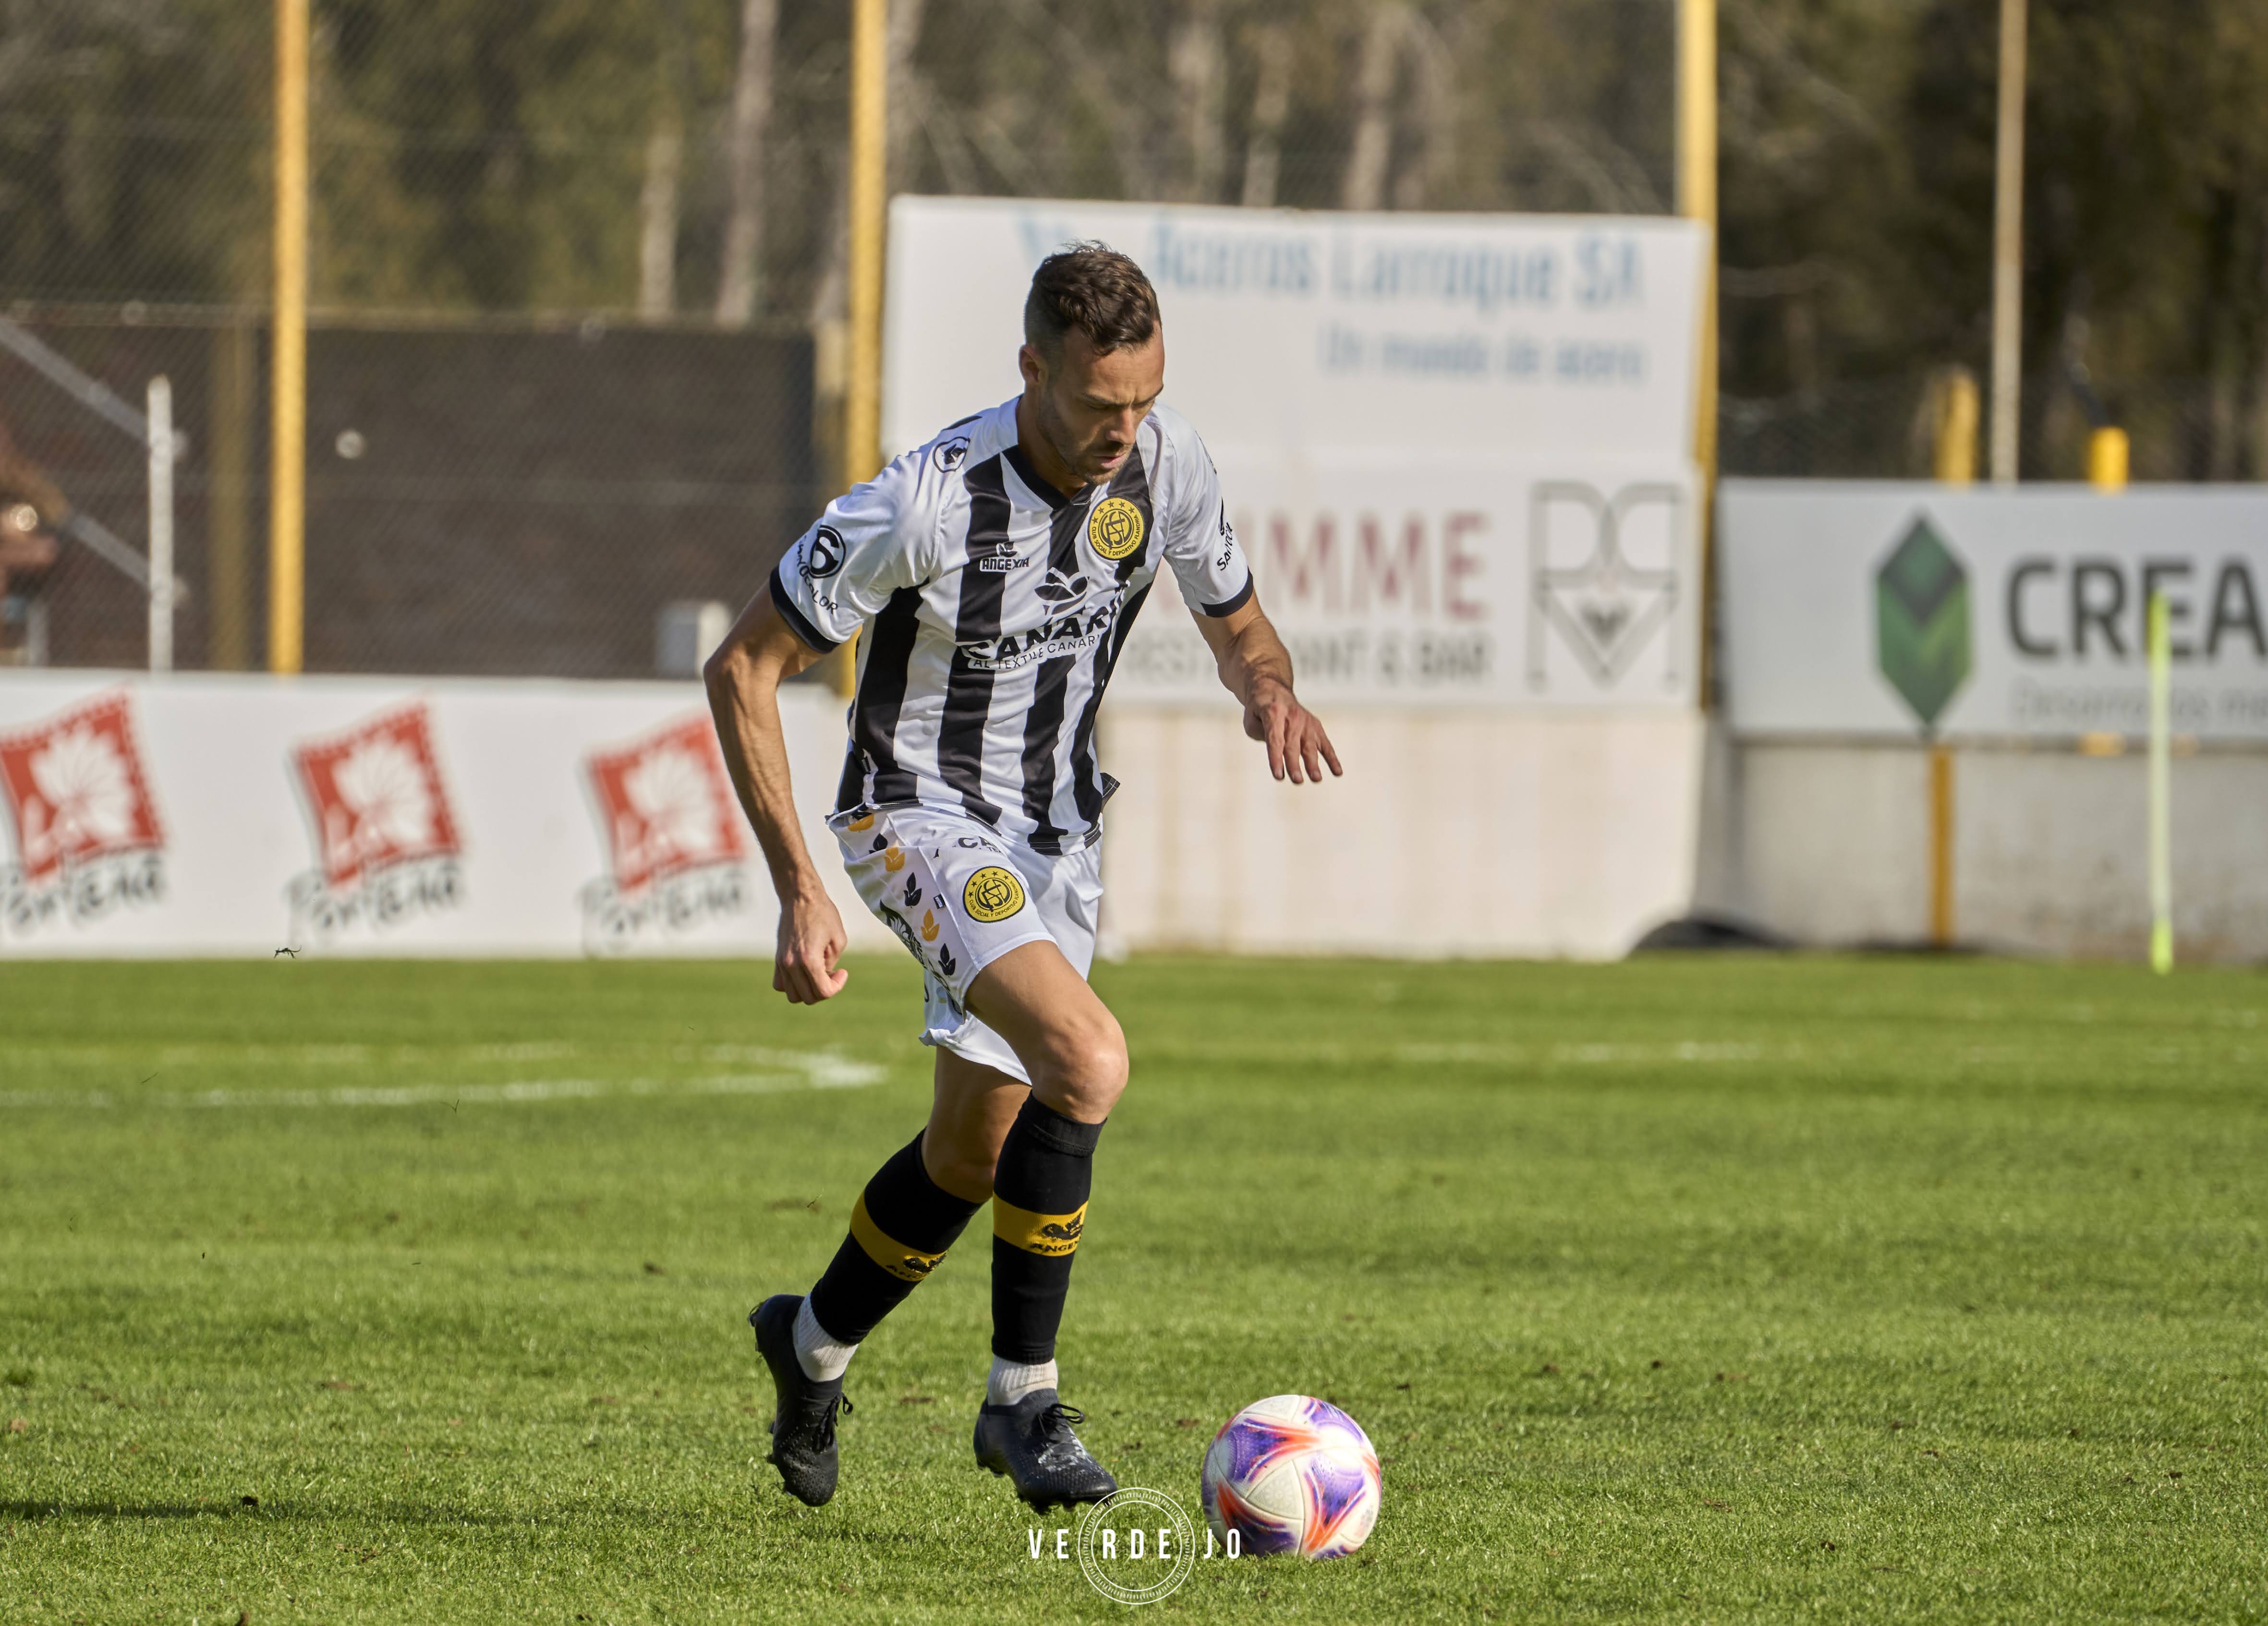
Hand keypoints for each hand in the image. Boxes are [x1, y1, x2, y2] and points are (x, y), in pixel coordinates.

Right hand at [774, 883, 849, 1003]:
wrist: (800, 897)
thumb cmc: (823, 914)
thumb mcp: (839, 939)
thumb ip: (832, 963)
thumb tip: (823, 975)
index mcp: (809, 960)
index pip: (823, 992)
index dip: (837, 986)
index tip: (842, 972)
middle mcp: (791, 964)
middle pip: (808, 998)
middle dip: (824, 990)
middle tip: (833, 972)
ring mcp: (781, 963)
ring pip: (792, 995)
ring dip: (808, 990)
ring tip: (818, 974)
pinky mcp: (777, 959)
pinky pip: (780, 984)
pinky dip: (793, 985)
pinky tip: (805, 972)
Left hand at [1243, 680, 1343, 784]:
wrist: (1273, 689)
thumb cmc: (1259, 710)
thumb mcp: (1250, 720)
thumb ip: (1260, 735)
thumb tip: (1278, 751)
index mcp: (1273, 712)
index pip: (1275, 739)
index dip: (1276, 758)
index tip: (1278, 775)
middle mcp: (1292, 716)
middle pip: (1293, 745)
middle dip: (1294, 764)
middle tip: (1297, 780)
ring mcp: (1306, 721)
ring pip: (1310, 745)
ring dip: (1313, 763)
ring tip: (1316, 779)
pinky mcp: (1315, 726)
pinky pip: (1325, 744)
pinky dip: (1332, 758)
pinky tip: (1337, 772)